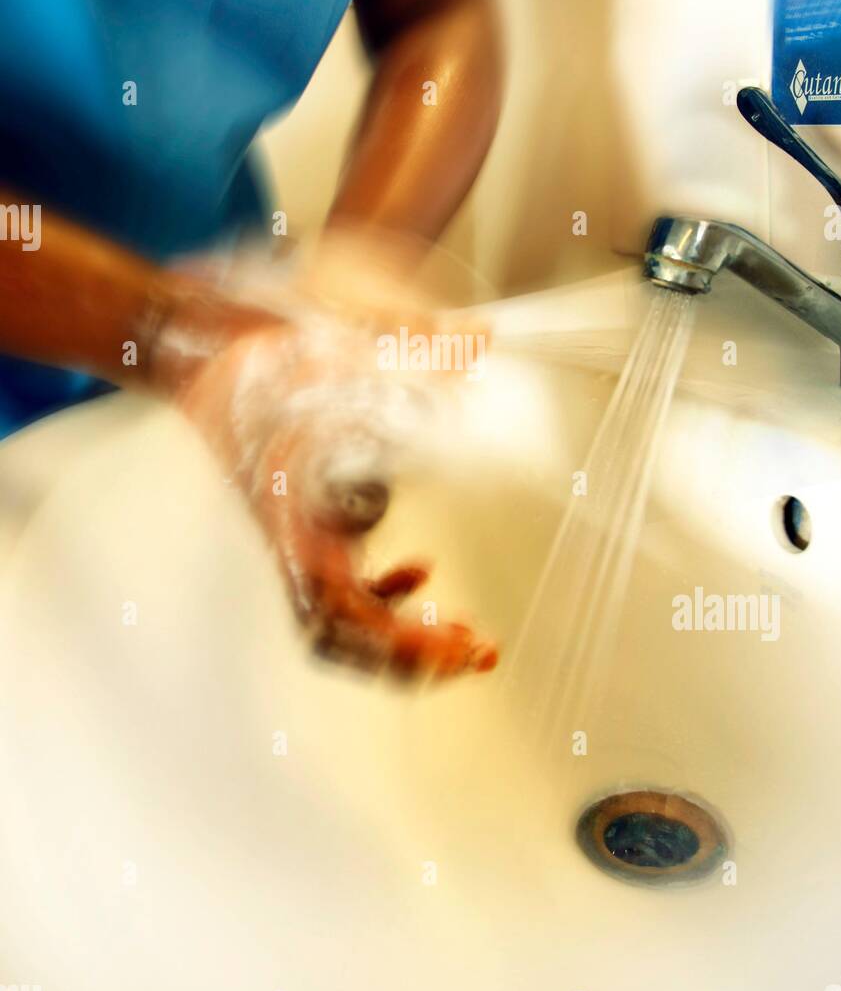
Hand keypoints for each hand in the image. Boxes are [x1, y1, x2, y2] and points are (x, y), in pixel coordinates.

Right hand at [169, 306, 496, 680]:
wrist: (208, 344)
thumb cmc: (265, 350)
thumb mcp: (340, 346)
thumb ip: (412, 346)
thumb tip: (481, 335)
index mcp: (294, 514)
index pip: (339, 609)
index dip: (397, 640)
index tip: (453, 646)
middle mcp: (292, 537)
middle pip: (345, 634)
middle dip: (414, 655)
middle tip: (482, 651)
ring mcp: (299, 534)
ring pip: (347, 615)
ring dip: (405, 632)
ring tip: (466, 634)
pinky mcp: (308, 521)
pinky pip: (344, 581)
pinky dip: (386, 589)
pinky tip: (424, 567)